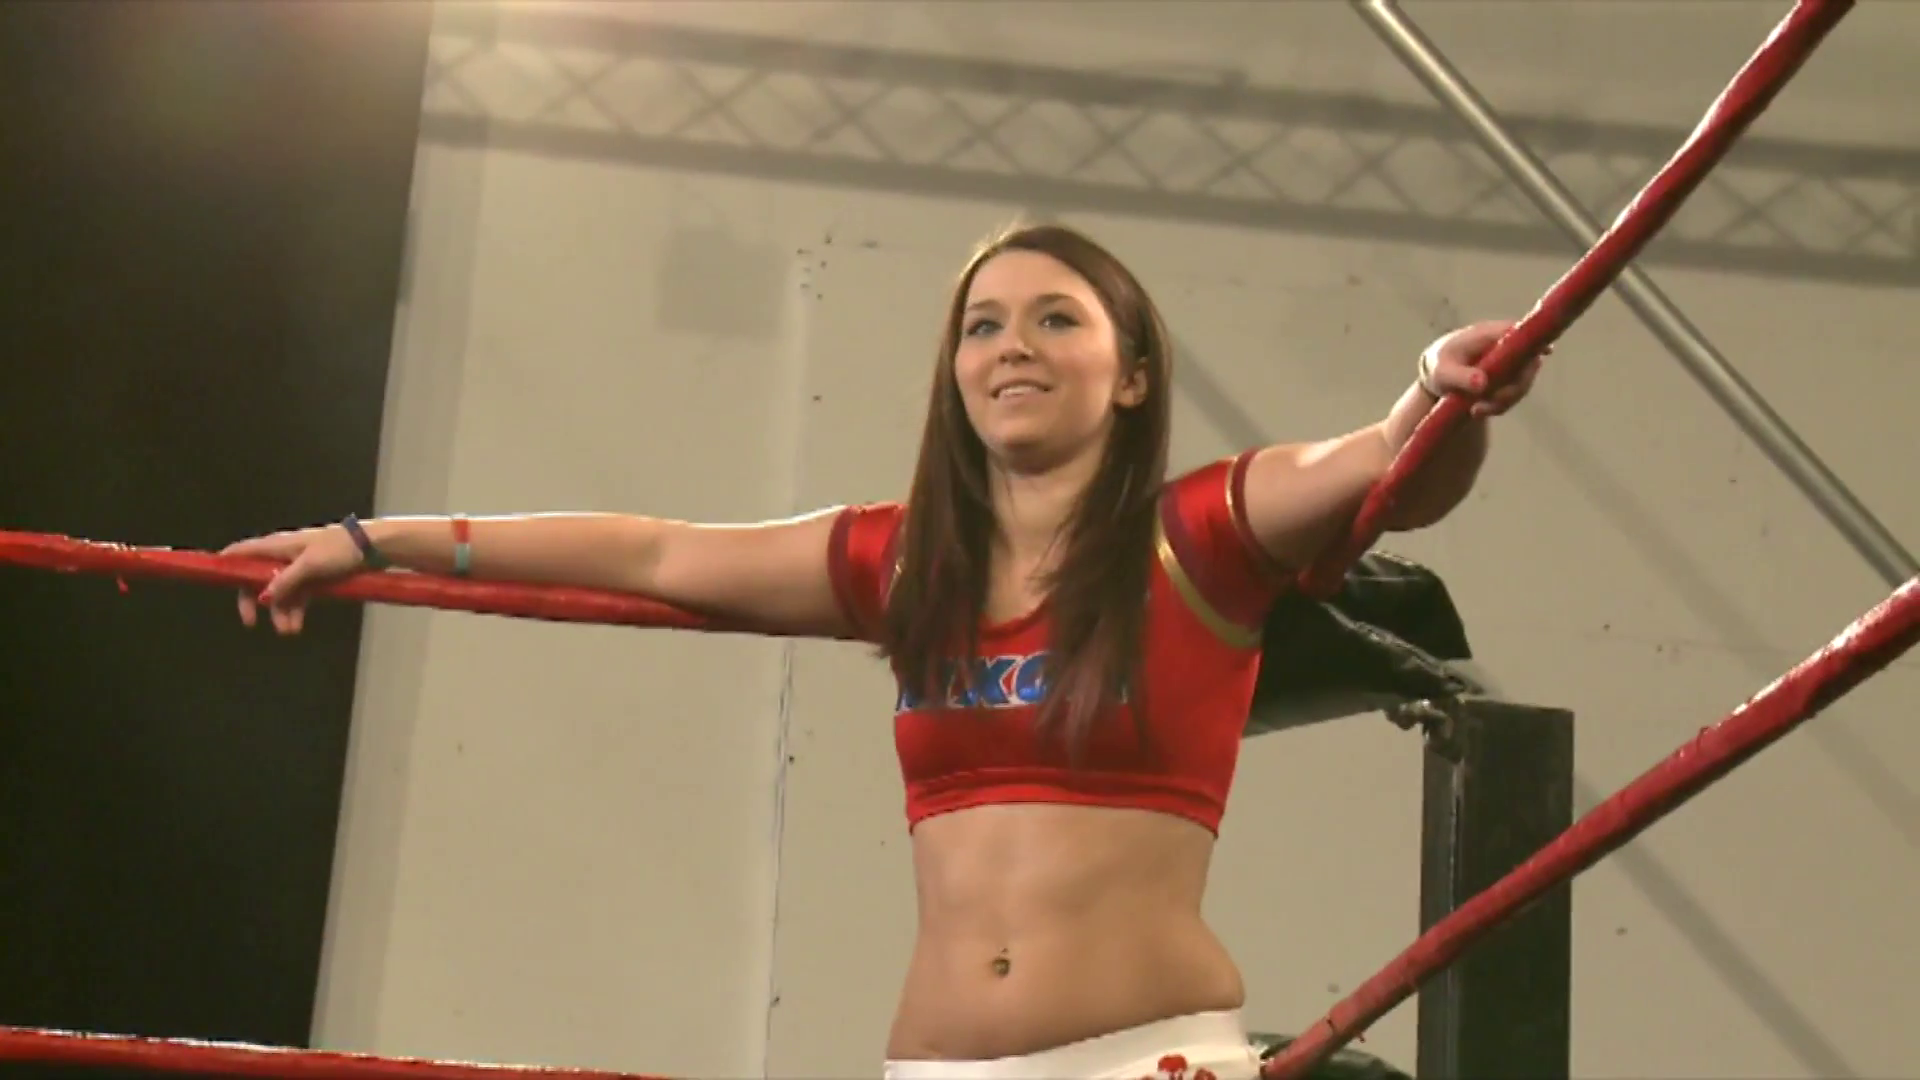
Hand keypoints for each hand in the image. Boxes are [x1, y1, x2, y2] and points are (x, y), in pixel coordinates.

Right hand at [220, 524, 366, 633]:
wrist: (372, 548)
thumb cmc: (339, 549)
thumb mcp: (310, 565)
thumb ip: (285, 581)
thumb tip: (261, 598)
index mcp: (278, 545)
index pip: (243, 552)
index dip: (226, 564)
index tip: (213, 579)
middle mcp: (284, 556)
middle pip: (257, 578)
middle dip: (252, 600)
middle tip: (250, 622)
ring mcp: (299, 568)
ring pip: (280, 593)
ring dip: (280, 612)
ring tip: (288, 631)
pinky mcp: (315, 578)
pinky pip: (298, 597)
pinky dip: (295, 611)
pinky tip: (295, 626)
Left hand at [1420, 319, 1546, 417]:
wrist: (1437, 379)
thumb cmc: (1439, 367)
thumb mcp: (1442, 372)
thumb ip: (1460, 377)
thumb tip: (1482, 383)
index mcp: (1490, 334)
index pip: (1518, 332)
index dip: (1535, 341)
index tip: (1547, 351)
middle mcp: (1505, 347)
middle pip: (1528, 363)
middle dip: (1512, 388)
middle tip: (1486, 405)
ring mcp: (1510, 364)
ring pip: (1522, 383)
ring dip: (1503, 402)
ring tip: (1476, 411)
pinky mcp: (1508, 381)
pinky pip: (1513, 395)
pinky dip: (1499, 407)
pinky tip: (1477, 411)